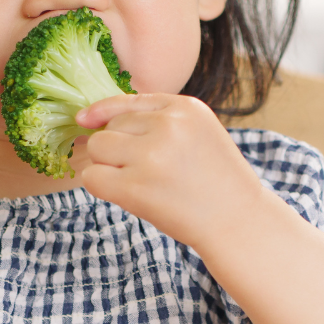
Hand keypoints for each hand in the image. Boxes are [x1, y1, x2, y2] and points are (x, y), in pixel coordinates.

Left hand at [76, 93, 266, 249]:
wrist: (239, 222)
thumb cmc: (213, 181)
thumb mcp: (197, 133)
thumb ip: (156, 120)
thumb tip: (89, 118)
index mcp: (185, 107)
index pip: (127, 101)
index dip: (103, 112)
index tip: (85, 120)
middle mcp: (168, 126)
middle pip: (109, 126)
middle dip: (116, 148)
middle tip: (145, 171)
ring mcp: (151, 156)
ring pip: (97, 147)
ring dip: (106, 166)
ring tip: (136, 181)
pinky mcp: (136, 187)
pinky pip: (92, 177)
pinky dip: (100, 186)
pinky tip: (124, 195)